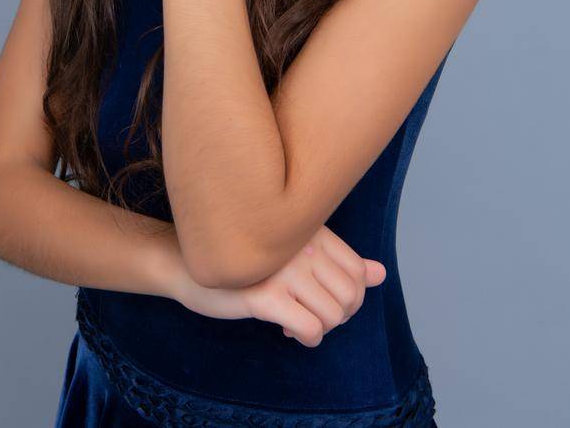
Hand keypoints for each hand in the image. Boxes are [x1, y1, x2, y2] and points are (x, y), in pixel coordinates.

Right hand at [170, 226, 387, 347]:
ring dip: (321, 329)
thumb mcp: (295, 254)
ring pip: (333, 316)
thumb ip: (339, 262)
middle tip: (313, 315)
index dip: (351, 297)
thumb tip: (380, 274)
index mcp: (312, 231)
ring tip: (299, 322)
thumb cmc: (246, 260)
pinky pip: (310, 329)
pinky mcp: (265, 295)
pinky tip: (288, 329)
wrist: (189, 265)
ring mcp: (284, 270)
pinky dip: (307, 337)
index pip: (358, 272)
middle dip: (337, 316)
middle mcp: (302, 246)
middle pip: (350, 297)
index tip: (327, 300)